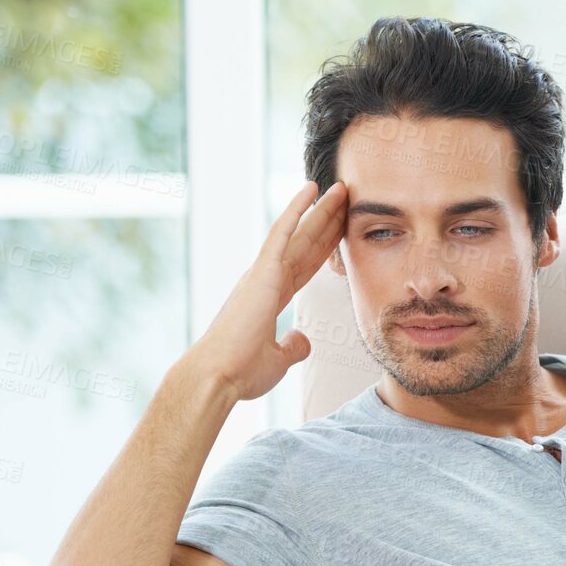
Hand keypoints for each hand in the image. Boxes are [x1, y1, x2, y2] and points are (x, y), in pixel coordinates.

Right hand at [186, 180, 347, 402]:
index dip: (325, 246)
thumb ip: (293, 346)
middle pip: (306, 244)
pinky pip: (281, 234)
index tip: (341, 229)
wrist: (218, 377)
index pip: (305, 265)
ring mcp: (262, 273)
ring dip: (320, 209)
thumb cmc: (241, 372)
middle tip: (347, 197)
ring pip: (298, 233)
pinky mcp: (260, 273)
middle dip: (327, 221)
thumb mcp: (278, 359)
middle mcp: (265, 279)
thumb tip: (304, 341)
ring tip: (339, 188)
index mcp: (270, 297)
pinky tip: (311, 190)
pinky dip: (296, 211)